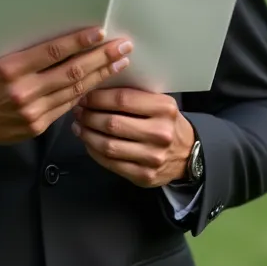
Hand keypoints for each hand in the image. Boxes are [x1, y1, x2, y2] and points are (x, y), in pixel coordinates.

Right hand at [0, 29, 133, 148]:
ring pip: (74, 90)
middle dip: (101, 58)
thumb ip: (16, 48)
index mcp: (9, 68)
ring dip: (100, 75)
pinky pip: (67, 106)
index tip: (100, 32)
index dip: (79, 42)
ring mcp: (32, 110)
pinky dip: (84, 93)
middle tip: (122, 46)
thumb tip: (44, 28)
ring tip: (119, 63)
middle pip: (71, 71)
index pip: (52, 52)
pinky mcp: (37, 125)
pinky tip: (99, 83)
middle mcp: (23, 90)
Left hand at [71, 87, 194, 187]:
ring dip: (87, 134)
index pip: (122, 99)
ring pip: (108, 146)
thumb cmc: (166, 122)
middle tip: (78, 111)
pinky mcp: (144, 176)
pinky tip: (88, 142)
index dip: (97, 98)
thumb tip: (95, 89)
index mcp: (164, 108)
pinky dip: (94, 151)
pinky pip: (110, 163)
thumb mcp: (159, 103)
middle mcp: (160, 133)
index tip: (84, 96)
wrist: (188, 154)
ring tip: (79, 126)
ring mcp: (152, 157)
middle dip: (88, 116)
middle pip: (112, 123)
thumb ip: (134, 96)